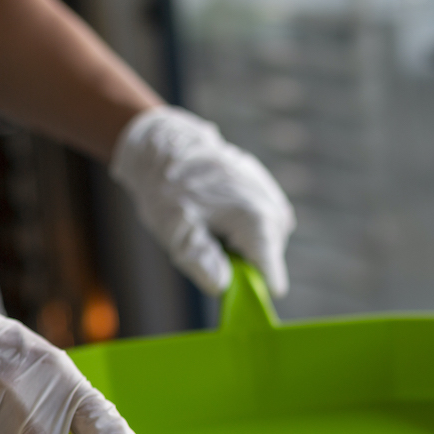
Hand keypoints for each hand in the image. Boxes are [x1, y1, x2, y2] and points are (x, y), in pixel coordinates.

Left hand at [110, 106, 294, 296]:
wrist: (162, 144)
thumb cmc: (166, 189)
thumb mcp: (176, 231)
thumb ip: (202, 263)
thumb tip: (223, 288)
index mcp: (255, 219)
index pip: (271, 274)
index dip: (252, 288)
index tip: (229, 284)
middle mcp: (271, 206)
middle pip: (268, 257)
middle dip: (242, 260)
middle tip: (207, 243)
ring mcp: (270, 193)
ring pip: (268, 240)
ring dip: (242, 242)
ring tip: (211, 224)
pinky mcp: (265, 186)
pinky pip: (265, 221)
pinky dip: (245, 225)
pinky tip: (220, 212)